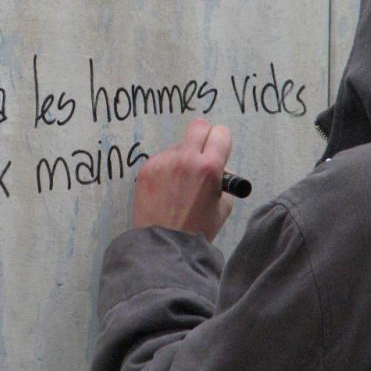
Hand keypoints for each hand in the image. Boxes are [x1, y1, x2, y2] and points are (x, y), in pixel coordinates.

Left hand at [132, 118, 233, 241]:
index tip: (219, 150)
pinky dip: (167, 169)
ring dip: (183, 157)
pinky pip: (162, 159)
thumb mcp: (223, 207)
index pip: (221, 133)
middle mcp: (186, 158)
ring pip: (178, 146)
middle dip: (204, 136)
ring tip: (179, 184)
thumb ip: (224, 182)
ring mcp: (164, 162)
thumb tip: (219, 169)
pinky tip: (165, 189)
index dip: (222, 141)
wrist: (164, 244)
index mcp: (209, 167)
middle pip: (199, 126)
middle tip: (202, 154)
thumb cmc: (198, 228)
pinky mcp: (147, 168)